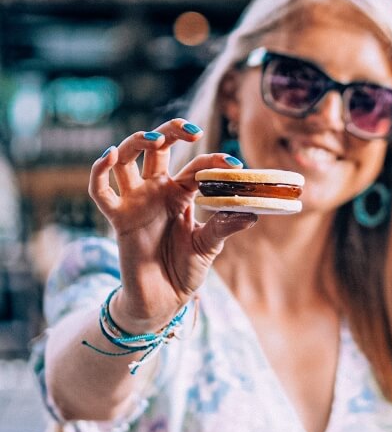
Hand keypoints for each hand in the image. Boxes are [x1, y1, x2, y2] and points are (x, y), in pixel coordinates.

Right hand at [89, 118, 256, 331]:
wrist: (163, 300)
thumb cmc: (185, 270)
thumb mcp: (208, 246)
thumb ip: (223, 227)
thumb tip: (252, 214)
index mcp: (181, 193)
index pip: (196, 166)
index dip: (214, 161)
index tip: (235, 164)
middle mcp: (157, 191)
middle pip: (157, 148)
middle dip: (171, 131)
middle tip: (191, 131)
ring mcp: (136, 201)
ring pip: (127, 159)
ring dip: (137, 142)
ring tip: (155, 139)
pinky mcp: (118, 218)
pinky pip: (100, 191)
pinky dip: (99, 171)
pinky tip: (109, 155)